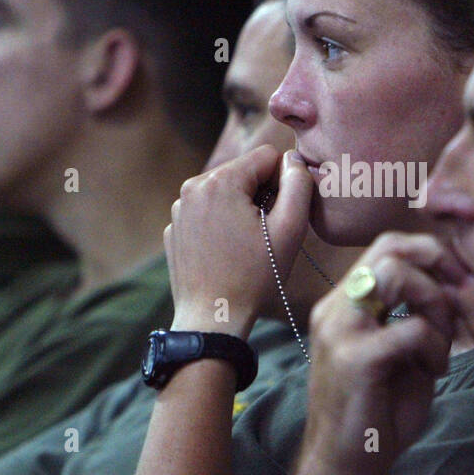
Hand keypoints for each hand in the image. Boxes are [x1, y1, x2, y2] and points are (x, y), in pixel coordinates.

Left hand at [166, 146, 311, 335]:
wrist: (213, 317)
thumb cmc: (254, 277)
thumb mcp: (290, 229)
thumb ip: (299, 185)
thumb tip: (294, 161)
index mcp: (220, 181)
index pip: (266, 157)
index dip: (283, 182)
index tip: (281, 215)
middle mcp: (192, 187)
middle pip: (244, 173)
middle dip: (260, 196)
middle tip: (265, 234)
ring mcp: (179, 209)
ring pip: (226, 193)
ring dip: (241, 210)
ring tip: (246, 246)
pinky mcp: (175, 229)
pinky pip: (207, 213)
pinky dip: (221, 225)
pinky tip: (226, 254)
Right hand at [298, 232, 465, 474]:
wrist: (344, 467)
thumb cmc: (375, 414)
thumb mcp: (400, 355)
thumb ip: (417, 317)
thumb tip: (454, 288)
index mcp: (343, 305)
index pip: (385, 247)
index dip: (427, 253)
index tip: (455, 284)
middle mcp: (335, 308)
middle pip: (390, 248)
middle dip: (436, 267)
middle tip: (457, 304)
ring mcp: (340, 330)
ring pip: (395, 273)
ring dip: (434, 301)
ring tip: (443, 339)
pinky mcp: (355, 358)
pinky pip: (411, 327)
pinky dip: (435, 345)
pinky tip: (435, 369)